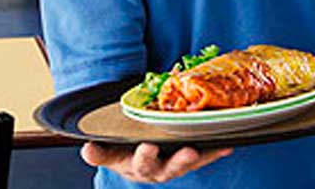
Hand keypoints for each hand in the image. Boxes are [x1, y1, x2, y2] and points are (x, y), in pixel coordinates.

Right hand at [81, 142, 232, 183]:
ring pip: (189, 164)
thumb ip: (99, 153)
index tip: (147, 146)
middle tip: (188, 151)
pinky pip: (204, 157)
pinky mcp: (189, 159)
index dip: (144, 156)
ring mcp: (175, 165)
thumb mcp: (108, 153)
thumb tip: (87, 150)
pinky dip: (215, 153)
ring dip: (202, 157)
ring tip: (216, 147)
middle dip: (179, 160)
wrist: (134, 157)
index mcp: (137, 166)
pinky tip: (227, 146)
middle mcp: (158, 170)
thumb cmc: (121, 152)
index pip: (140, 164)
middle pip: (169, 168)